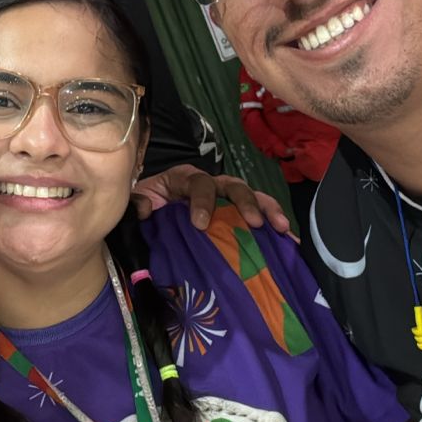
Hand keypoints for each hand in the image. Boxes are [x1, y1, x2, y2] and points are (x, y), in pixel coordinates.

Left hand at [131, 163, 291, 234]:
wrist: (143, 219)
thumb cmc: (142, 208)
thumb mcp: (133, 204)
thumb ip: (134, 203)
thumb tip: (147, 208)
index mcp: (183, 179)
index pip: (199, 183)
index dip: (202, 201)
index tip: (200, 224)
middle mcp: (208, 185)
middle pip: (233, 186)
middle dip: (247, 202)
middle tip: (256, 223)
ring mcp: (223, 201)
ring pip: (251, 198)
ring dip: (269, 211)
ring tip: (283, 229)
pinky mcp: (231, 218)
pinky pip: (255, 218)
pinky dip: (272, 228)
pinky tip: (289, 242)